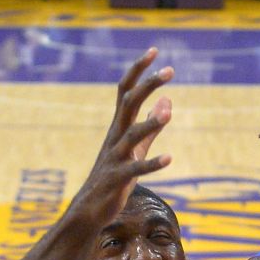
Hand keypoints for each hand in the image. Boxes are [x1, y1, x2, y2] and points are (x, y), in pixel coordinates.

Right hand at [69, 48, 173, 226]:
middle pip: (129, 103)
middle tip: (169, 70)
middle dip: (147, 85)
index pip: (126, 91)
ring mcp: (114, 157)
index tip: (154, 50)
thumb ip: (153, 125)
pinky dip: (152, 163)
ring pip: (131, 135)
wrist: (90, 210)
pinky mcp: (117, 179)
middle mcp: (115, 137)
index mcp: (119, 127)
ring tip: (168, 116)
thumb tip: (167, 100)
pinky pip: (135, 169)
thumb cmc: (115, 178)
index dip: (138, 70)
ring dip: (150, 124)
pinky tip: (169, 159)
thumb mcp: (138, 148)